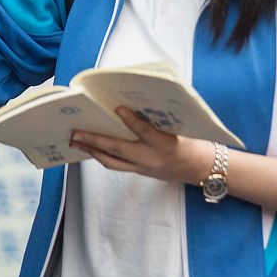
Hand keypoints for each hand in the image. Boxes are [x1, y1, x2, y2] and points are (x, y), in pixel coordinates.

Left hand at [70, 107, 215, 184]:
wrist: (201, 169)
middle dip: (94, 141)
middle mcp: (151, 159)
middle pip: (118, 150)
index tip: (117, 108)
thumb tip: (134, 104)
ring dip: (93, 151)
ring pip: (112, 161)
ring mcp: (143, 168)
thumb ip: (157, 119)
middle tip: (75, 133)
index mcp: (164, 144)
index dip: (130, 120)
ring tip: (77, 143)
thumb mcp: (179, 128)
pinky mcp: (140, 172)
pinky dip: (103, 156)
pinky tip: (94, 148)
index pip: (145, 131)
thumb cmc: (192, 143)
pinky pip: (117, 165)